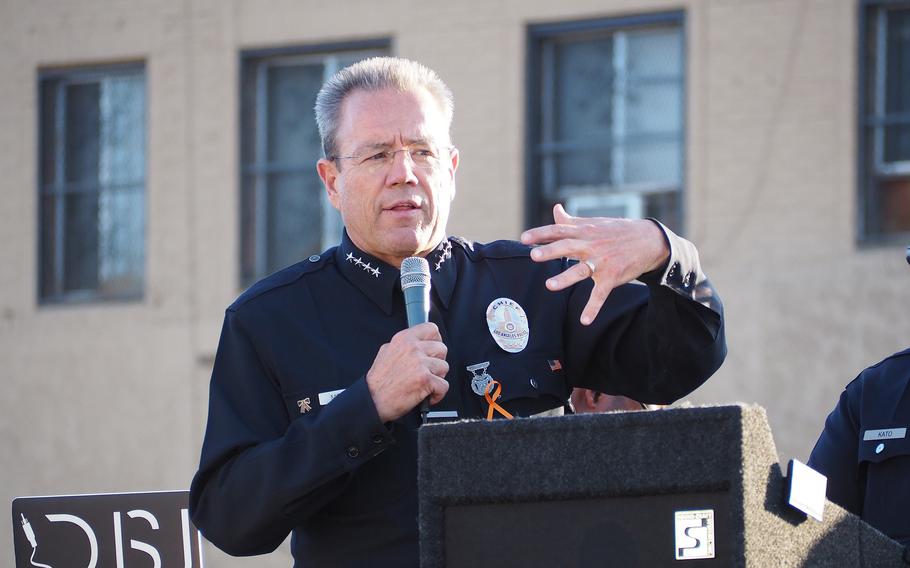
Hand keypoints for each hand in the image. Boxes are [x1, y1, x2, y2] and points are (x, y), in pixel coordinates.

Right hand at [366, 323, 449, 421]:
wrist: (372, 400)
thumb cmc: (378, 381)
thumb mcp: (386, 351)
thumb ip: (403, 345)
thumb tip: (418, 343)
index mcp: (404, 339)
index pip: (432, 329)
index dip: (436, 340)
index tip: (433, 351)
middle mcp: (413, 348)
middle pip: (442, 349)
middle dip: (438, 361)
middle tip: (429, 371)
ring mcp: (420, 363)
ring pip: (444, 367)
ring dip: (438, 378)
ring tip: (426, 384)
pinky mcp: (425, 379)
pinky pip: (444, 385)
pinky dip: (438, 394)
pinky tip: (427, 396)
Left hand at [520, 204, 668, 325]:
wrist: (650, 240)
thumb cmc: (617, 231)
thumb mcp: (594, 223)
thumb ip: (572, 221)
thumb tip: (555, 209)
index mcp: (584, 231)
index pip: (559, 230)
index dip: (541, 233)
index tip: (523, 239)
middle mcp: (591, 245)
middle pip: (567, 247)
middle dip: (550, 251)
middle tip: (534, 256)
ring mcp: (602, 261)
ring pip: (581, 270)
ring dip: (566, 278)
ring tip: (549, 286)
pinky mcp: (612, 277)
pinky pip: (601, 294)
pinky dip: (593, 307)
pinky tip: (584, 320)